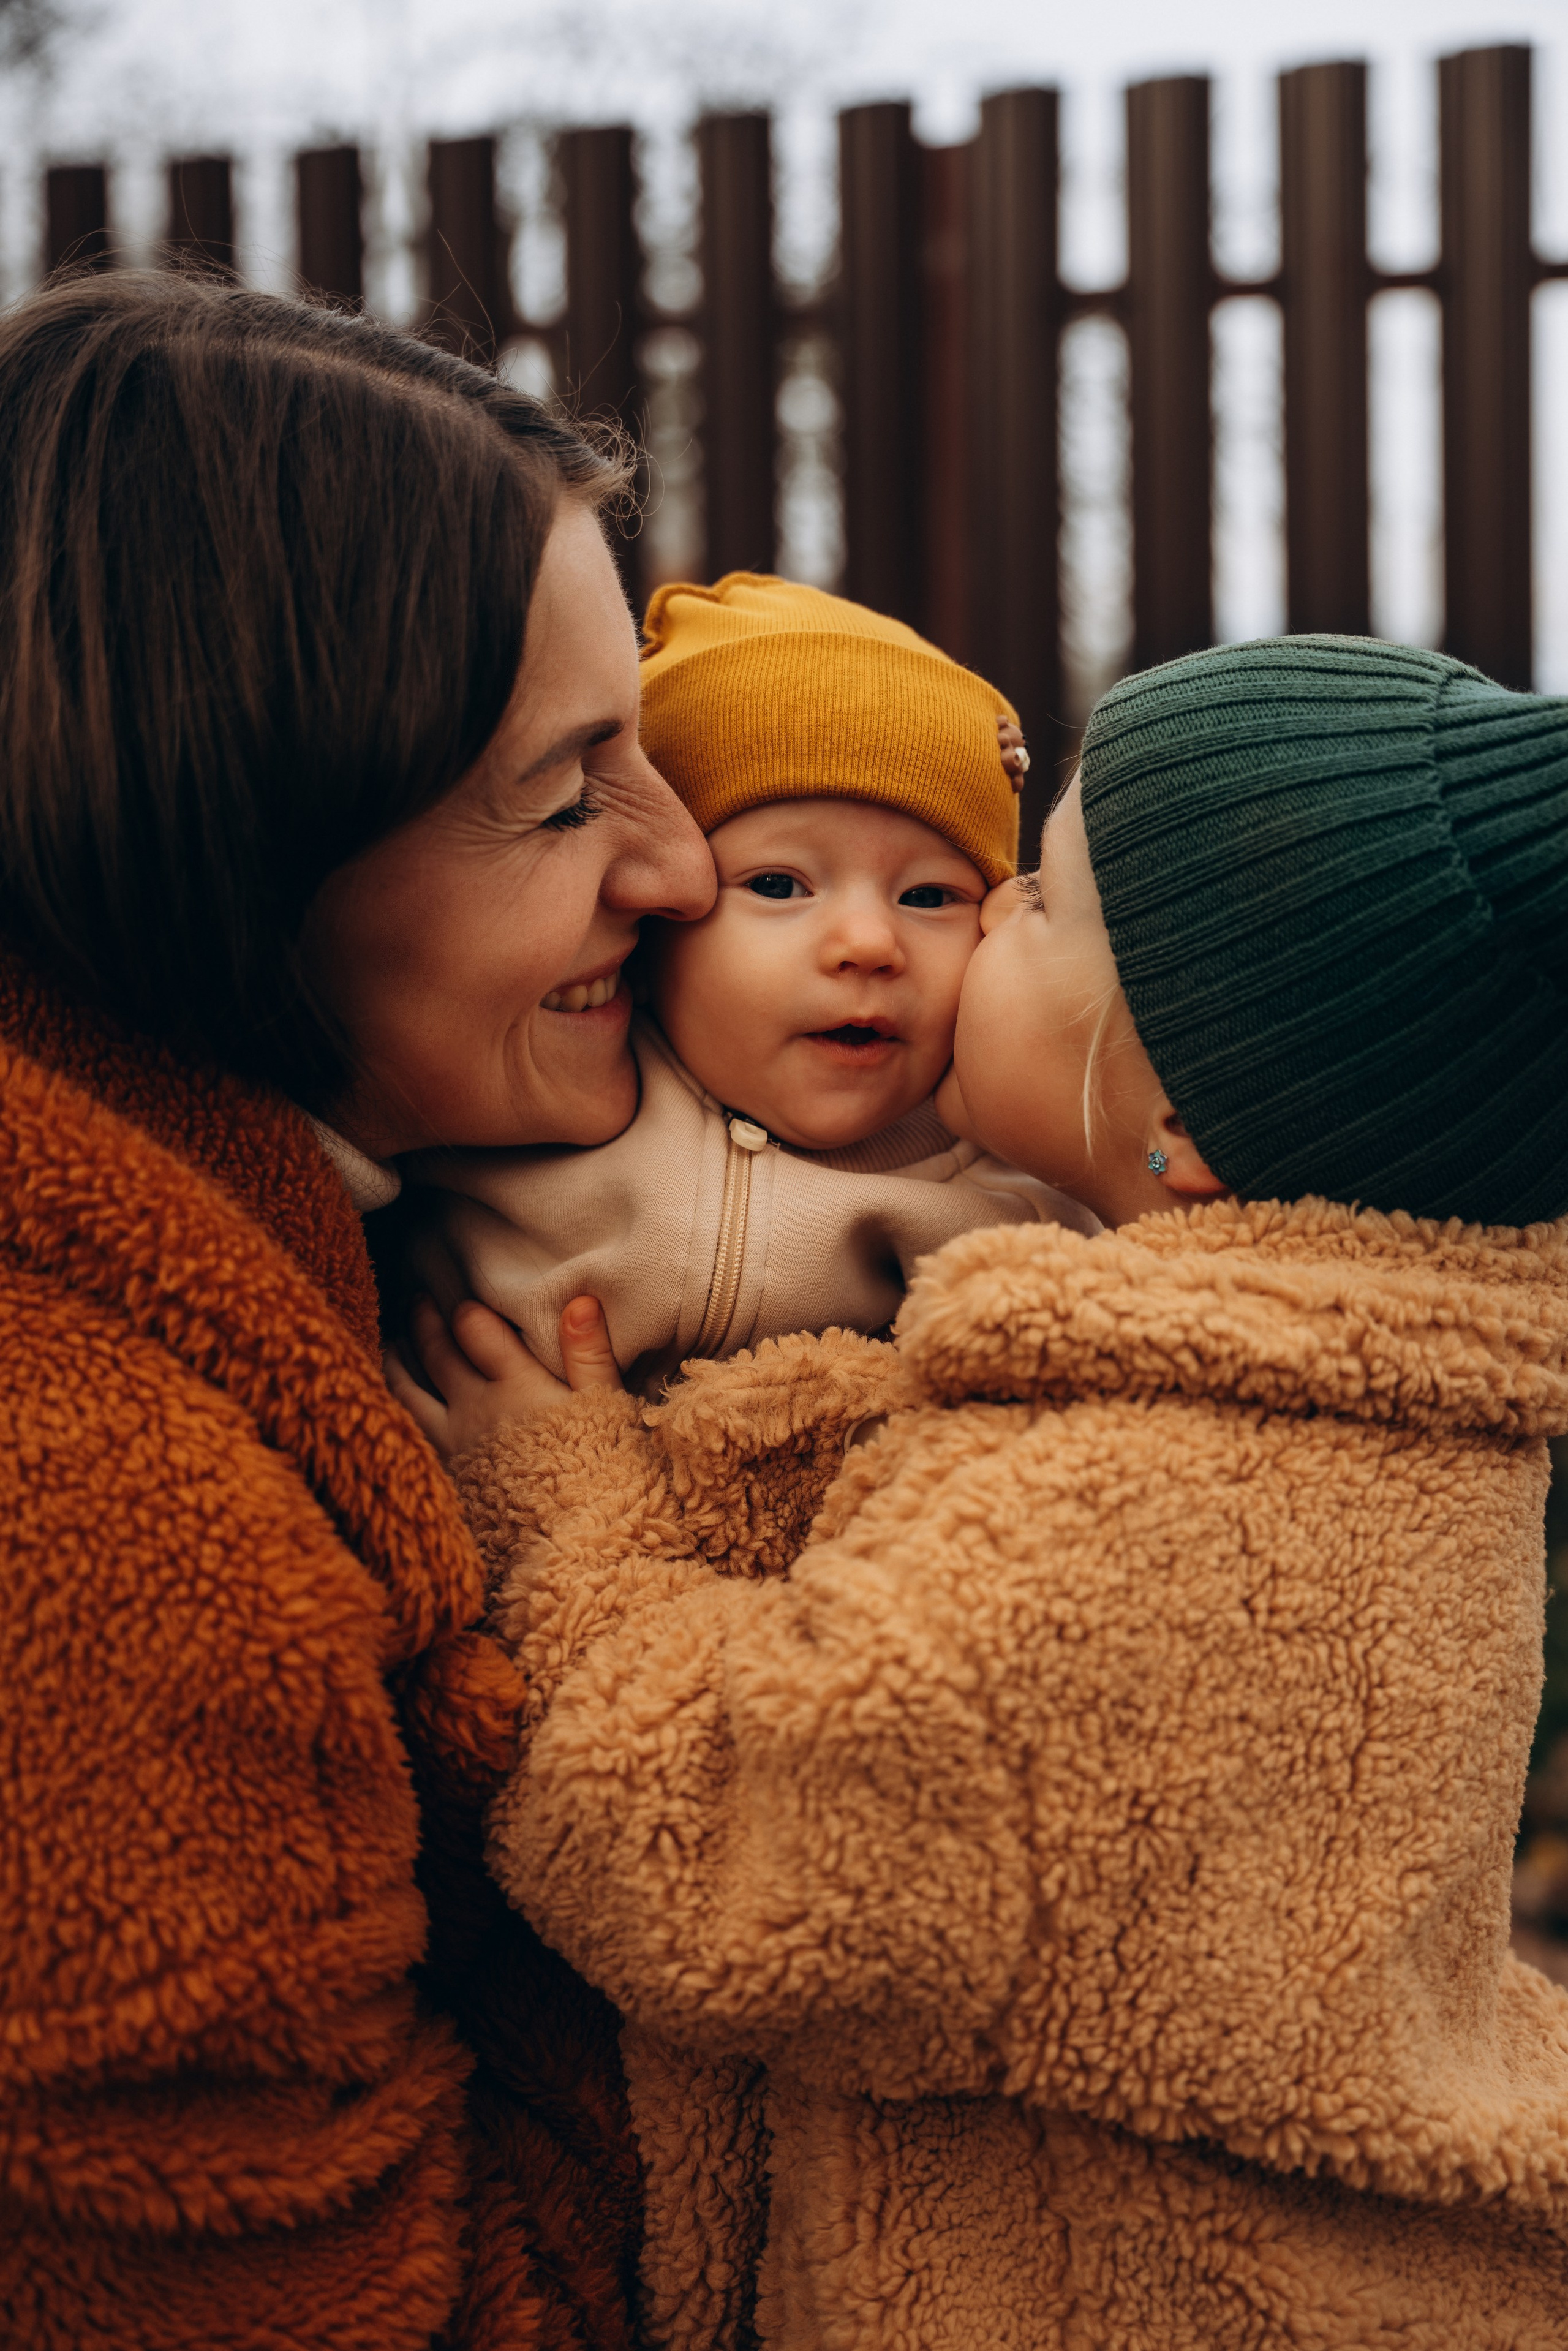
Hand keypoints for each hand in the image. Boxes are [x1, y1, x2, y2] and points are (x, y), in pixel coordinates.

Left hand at [385, 1294, 623, 1460]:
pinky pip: (406, 1434)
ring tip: (391, 1346)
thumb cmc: (603, 1481)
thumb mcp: (607, 1411)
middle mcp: (476, 1410)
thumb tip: (579, 1300)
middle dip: (427, 1325)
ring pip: (409, 1393)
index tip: (461, 1301)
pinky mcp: (445, 1481)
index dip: (468, 1313)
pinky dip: (394, 1411)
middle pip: (438, 1355)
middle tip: (418, 1302)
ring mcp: (453, 1447)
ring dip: (398, 1363)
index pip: (478, 1331)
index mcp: (517, 1386)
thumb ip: (591, 1354)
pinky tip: (393, 1409)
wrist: (575, 1555)